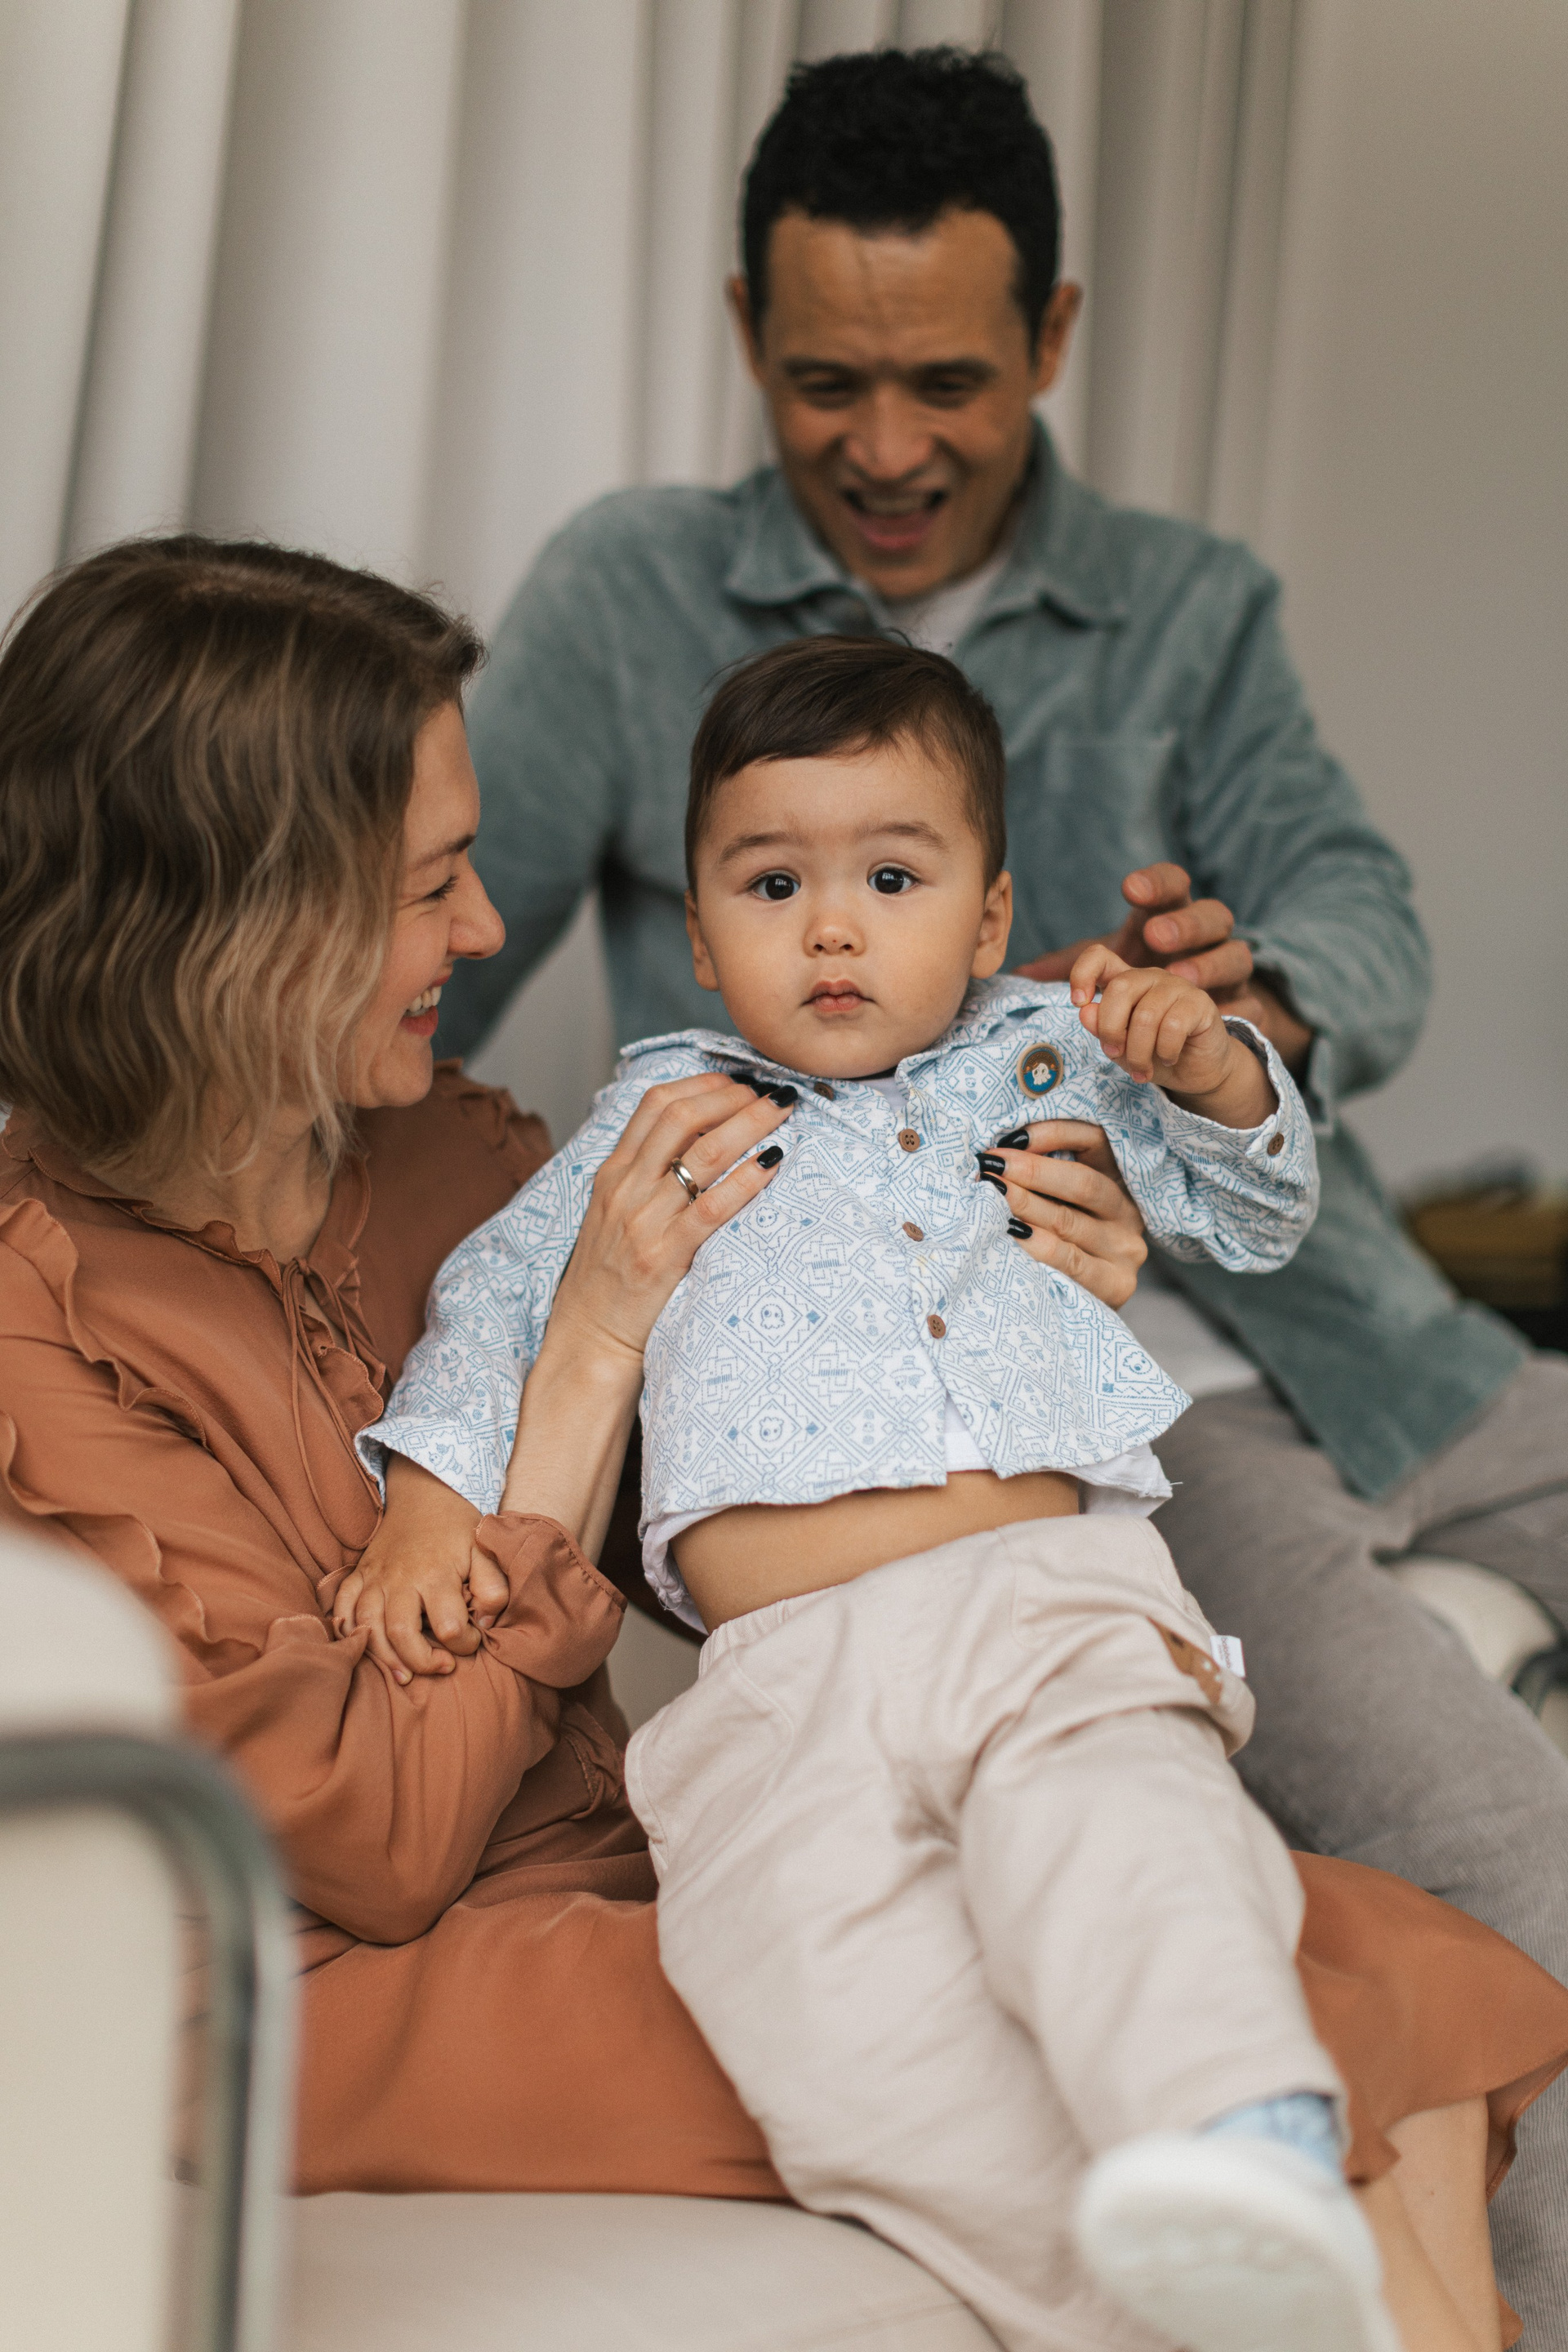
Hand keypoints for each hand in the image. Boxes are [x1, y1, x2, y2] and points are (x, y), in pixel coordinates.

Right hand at [332, 1455, 505, 1682]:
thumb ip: (493, 1588)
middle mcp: (401, 1578)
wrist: (423, 1494)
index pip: (449, 1626)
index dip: (465, 1643)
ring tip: (405, 1675)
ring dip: (384, 1657)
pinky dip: (346, 1630)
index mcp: (436, 1574)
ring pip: (367, 1626)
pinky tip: (361, 1647)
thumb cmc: (457, 1529)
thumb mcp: (485, 1550)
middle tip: (443, 1666)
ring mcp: (375, 1577)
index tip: (473, 1639)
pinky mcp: (359, 1575)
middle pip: (400, 1632)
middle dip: (421, 1660)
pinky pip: (343, 1606)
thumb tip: (487, 1624)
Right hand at [534, 1073, 792, 1377]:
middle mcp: (625, 1189)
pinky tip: (773, 1162)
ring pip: (703, 1154)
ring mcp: (643, 1222)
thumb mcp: (614, 1215)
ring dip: (750, 1124)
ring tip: (783, 1113)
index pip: (656, 1104)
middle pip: (682, 1116)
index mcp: (612, 1173)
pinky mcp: (664, 1257)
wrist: (587, 1340)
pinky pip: (712, 1207)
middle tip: (769, 1094)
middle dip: (732, 1096)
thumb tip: (697, 1142)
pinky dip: (746, 1179)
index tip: (739, 1082)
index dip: (704, 1084)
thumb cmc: (609, 1280)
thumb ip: (644, 1177)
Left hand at [977, 1120, 1146, 1307]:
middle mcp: (1127, 1214)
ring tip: (991, 1194)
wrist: (1075, 1313)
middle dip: (1030, 1170)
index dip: (1055, 1133)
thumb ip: (1041, 1177)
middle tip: (991, 1166)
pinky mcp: (1116, 1284)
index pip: (1095, 1141)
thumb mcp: (1055, 1202)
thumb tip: (996, 1153)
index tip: (1011, 1137)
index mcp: (1117, 1181)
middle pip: (1082, 1182)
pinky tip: (1008, 1233)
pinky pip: (1068, 1260)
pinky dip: (1035, 1245)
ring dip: (1024, 1204)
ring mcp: (1125, 1250)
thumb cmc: (1053, 1245)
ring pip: (1069, 1220)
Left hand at [1019, 863, 1312, 1074]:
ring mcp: (1228, 973)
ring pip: (1236, 954)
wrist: (1183, 1038)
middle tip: (1156, 937)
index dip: (1156, 883)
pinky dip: (1238, 1007)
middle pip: (1212, 914)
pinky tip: (1219, 1015)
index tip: (1130, 889)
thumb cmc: (1141, 996)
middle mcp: (1204, 941)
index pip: (1171, 887)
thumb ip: (1074, 972)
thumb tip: (1022, 972)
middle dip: (1186, 922)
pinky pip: (1251, 1004)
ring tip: (1180, 979)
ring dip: (1209, 963)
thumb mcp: (1108, 979)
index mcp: (1168, 922)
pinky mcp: (1245, 1007)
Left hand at [1068, 942, 1275, 1126]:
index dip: (1082, 974)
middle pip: (1120, 988)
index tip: (1079, 1003)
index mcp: (1125, 982)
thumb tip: (1085, 1011)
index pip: (1099, 957)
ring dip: (1138, 1052)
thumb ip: (1102, 1029)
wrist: (1197, 1072)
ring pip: (1146, 1015)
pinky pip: (1173, 1026)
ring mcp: (1177, 986)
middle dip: (1111, 1029)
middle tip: (1115, 1055)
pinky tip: (1168, 1058)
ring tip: (1141, 1071)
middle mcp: (1150, 977)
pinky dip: (1165, 1051)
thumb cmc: (1153, 1055)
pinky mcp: (1200, 1002)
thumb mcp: (1120, 1048)